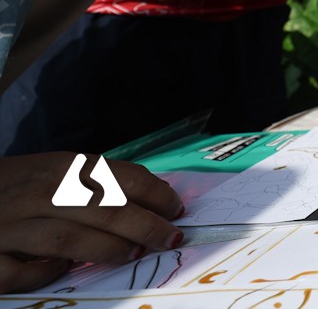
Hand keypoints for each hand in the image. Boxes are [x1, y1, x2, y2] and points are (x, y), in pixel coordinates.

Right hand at [0, 153, 183, 293]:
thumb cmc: (14, 184)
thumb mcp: (54, 171)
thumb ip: (93, 183)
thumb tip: (149, 200)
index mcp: (60, 167)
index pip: (119, 176)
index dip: (155, 194)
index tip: (177, 209)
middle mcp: (38, 192)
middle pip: (103, 209)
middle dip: (145, 225)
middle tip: (171, 238)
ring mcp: (9, 225)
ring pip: (68, 241)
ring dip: (107, 250)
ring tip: (135, 254)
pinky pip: (20, 272)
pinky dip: (44, 274)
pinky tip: (61, 271)